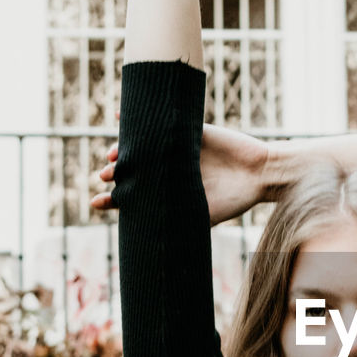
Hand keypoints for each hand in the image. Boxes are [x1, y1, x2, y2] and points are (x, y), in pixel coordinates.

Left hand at [92, 116, 271, 224]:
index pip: (134, 196)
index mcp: (170, 192)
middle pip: (133, 170)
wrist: (261, 175)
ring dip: (123, 149)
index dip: (112, 199)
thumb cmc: (235, 201)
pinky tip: (120, 114)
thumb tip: (148, 241)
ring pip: (141, 146)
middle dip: (116, 173)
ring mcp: (178, 149)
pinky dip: (138, 117)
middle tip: (107, 176)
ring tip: (114, 155)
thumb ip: (177, 223)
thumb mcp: (203, 216)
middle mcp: (170, 170)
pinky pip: (162, 120)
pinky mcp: (189, 130)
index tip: (95, 202)